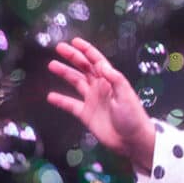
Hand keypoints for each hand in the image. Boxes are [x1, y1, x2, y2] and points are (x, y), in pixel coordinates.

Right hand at [47, 37, 154, 171]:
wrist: (131, 140)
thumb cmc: (132, 117)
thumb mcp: (126, 95)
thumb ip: (115, 80)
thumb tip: (102, 65)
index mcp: (111, 81)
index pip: (97, 61)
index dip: (87, 50)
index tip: (74, 42)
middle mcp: (100, 87)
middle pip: (84, 68)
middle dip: (73, 57)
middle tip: (59, 48)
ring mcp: (92, 100)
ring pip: (76, 82)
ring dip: (65, 73)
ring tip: (52, 65)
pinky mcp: (86, 114)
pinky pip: (70, 105)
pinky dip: (61, 100)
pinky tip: (50, 96)